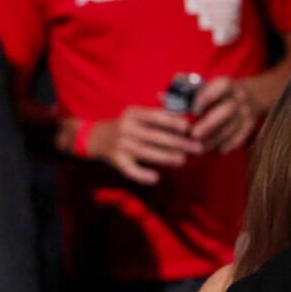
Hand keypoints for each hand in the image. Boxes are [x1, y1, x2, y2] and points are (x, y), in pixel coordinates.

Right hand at [86, 108, 200, 184]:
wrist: (93, 137)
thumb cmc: (125, 125)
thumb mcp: (137, 114)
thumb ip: (159, 113)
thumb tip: (186, 114)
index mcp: (133, 113)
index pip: (155, 116)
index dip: (172, 121)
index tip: (189, 127)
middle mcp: (126, 128)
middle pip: (156, 136)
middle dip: (179, 143)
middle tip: (197, 148)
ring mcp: (120, 145)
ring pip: (148, 153)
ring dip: (168, 157)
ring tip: (183, 160)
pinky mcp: (116, 161)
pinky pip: (131, 171)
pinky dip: (143, 176)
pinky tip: (156, 178)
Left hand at [189, 76, 263, 155]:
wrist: (252, 95)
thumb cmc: (217, 92)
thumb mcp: (205, 84)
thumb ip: (183, 89)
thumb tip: (161, 97)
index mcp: (226, 84)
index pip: (220, 87)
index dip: (206, 98)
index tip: (193, 110)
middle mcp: (238, 98)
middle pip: (227, 111)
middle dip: (210, 124)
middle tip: (193, 134)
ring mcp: (246, 113)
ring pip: (231, 128)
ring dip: (214, 140)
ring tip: (198, 148)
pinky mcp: (249, 127)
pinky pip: (238, 139)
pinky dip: (224, 146)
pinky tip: (211, 151)